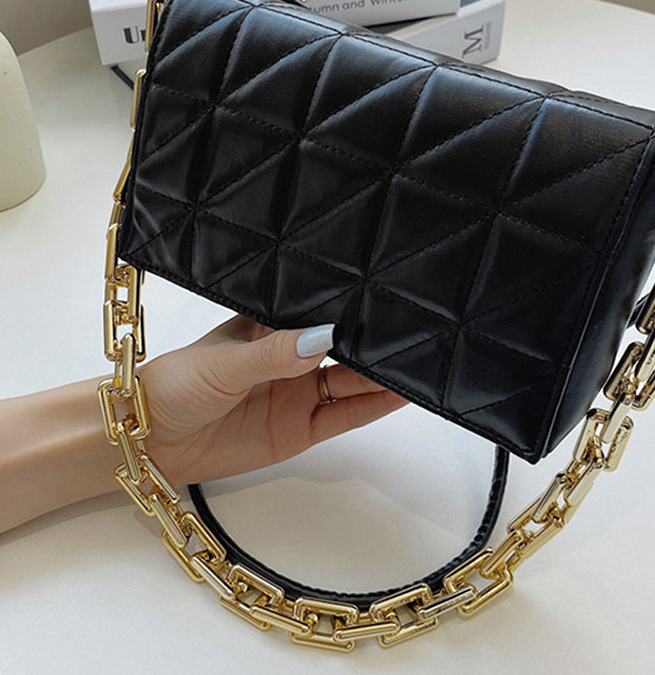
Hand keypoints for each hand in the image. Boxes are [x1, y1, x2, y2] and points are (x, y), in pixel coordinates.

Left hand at [140, 316, 406, 483]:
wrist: (149, 442)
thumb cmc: (176, 386)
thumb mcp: (225, 362)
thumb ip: (274, 354)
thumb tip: (323, 339)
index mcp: (270, 328)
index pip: (318, 312)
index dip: (348, 307)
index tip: (383, 298)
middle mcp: (290, 358)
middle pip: (343, 348)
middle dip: (374, 340)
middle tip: (414, 331)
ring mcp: (298, 394)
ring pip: (351, 381)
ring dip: (381, 374)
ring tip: (417, 362)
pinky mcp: (300, 430)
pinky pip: (344, 417)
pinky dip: (372, 407)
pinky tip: (398, 395)